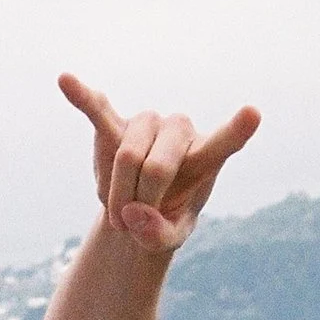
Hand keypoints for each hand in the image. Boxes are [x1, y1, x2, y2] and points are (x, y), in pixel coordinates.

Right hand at [58, 73, 259, 253]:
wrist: (135, 208)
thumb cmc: (163, 218)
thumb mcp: (169, 239)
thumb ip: (158, 236)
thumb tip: (134, 215)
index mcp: (208, 156)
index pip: (227, 140)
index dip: (239, 128)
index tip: (253, 112)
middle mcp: (180, 130)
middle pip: (157, 168)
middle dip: (141, 203)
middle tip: (133, 223)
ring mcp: (147, 124)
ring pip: (126, 158)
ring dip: (116, 195)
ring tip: (118, 211)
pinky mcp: (112, 125)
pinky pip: (97, 110)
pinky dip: (81, 96)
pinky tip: (65, 80)